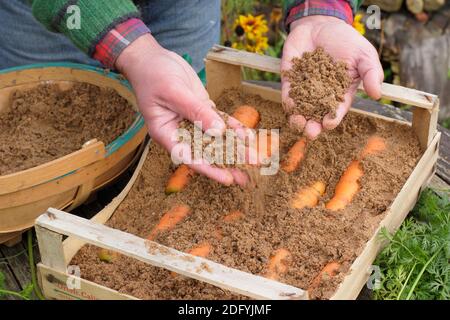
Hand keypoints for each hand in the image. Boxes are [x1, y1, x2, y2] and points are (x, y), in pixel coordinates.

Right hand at [116, 34, 246, 184]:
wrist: (151, 58)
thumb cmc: (153, 75)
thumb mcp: (174, 92)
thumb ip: (196, 112)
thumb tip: (219, 131)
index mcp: (167, 133)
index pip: (190, 157)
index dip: (209, 169)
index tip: (227, 179)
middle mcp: (181, 132)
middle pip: (207, 152)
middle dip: (228, 163)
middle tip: (249, 178)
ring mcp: (194, 121)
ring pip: (217, 138)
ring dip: (236, 148)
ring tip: (255, 161)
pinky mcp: (203, 109)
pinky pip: (221, 121)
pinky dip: (234, 128)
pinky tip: (249, 136)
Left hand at [281, 16, 383, 139]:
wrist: (322, 25)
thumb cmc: (346, 41)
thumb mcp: (364, 55)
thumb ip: (371, 73)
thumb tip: (378, 94)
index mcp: (340, 94)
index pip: (336, 111)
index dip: (332, 119)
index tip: (328, 124)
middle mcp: (321, 96)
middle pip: (315, 116)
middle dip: (312, 127)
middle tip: (311, 133)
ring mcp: (304, 89)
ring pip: (300, 110)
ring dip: (297, 119)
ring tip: (298, 122)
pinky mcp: (290, 81)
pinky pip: (288, 94)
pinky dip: (288, 101)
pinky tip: (289, 104)